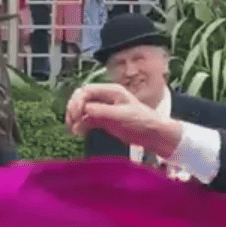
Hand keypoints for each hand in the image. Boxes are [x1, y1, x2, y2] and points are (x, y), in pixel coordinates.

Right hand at [65, 84, 183, 157]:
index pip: (86, 91)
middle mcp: (105, 97)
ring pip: (82, 109)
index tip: (75, 116)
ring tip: (73, 131)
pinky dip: (80, 125)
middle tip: (70, 124)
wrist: (154, 135)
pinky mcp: (104, 120)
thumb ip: (100, 111)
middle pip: (81, 98)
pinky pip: (87, 119)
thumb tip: (82, 111)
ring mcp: (104, 108)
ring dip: (75, 118)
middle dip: (73, 110)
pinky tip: (79, 133)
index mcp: (111, 91)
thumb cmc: (142, 122)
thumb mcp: (120, 116)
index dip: (77, 102)